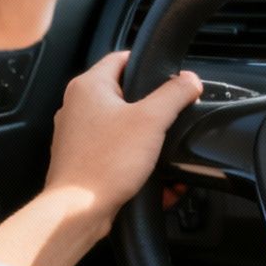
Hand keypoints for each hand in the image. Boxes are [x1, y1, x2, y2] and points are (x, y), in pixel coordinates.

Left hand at [45, 51, 201, 230]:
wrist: (78, 208)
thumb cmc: (104, 164)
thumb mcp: (152, 120)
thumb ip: (175, 94)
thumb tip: (190, 80)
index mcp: (88, 86)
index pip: (122, 58)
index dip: (148, 65)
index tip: (169, 78)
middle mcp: (76, 106)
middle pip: (124, 93)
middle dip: (151, 108)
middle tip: (168, 119)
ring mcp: (75, 133)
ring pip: (120, 124)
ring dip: (144, 137)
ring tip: (159, 152)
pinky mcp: (81, 157)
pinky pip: (114, 150)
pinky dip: (133, 158)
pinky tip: (150, 174)